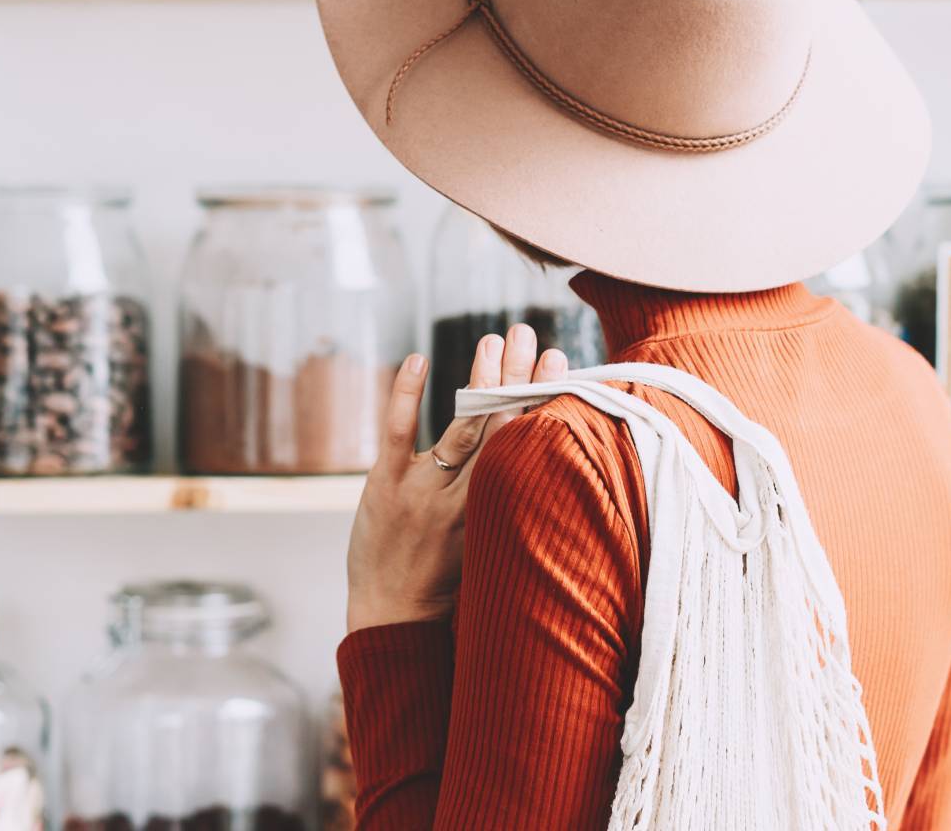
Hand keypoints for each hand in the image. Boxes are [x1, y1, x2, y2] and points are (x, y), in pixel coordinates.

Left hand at [347, 324, 567, 632]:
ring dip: (481, 379)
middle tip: (528, 334)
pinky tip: (418, 361)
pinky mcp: (386, 485)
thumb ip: (507, 499)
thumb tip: (532, 457)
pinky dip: (408, 394)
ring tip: (495, 339)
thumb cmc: (447, 584)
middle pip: (502, 426)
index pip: (528, 445)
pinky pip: (400, 432)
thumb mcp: (490, 543)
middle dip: (519, 376)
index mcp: (496, 508)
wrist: (393, 616)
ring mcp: (425, 489)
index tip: (563, 364)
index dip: (546, 400)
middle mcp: (467, 496)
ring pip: (463, 427)